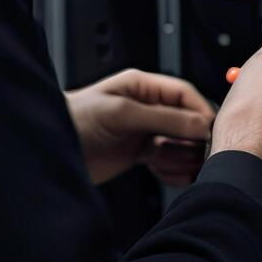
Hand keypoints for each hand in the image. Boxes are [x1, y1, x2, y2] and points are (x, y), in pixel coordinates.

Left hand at [66, 69, 214, 185]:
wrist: (51, 150)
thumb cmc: (75, 120)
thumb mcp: (122, 113)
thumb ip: (162, 118)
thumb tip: (199, 124)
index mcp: (142, 87)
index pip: (184, 94)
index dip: (200, 112)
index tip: (210, 132)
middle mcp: (146, 108)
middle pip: (186, 120)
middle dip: (195, 138)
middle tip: (202, 156)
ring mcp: (143, 131)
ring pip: (179, 143)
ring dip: (184, 157)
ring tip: (183, 167)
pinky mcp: (138, 153)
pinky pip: (167, 160)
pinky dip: (173, 170)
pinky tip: (171, 175)